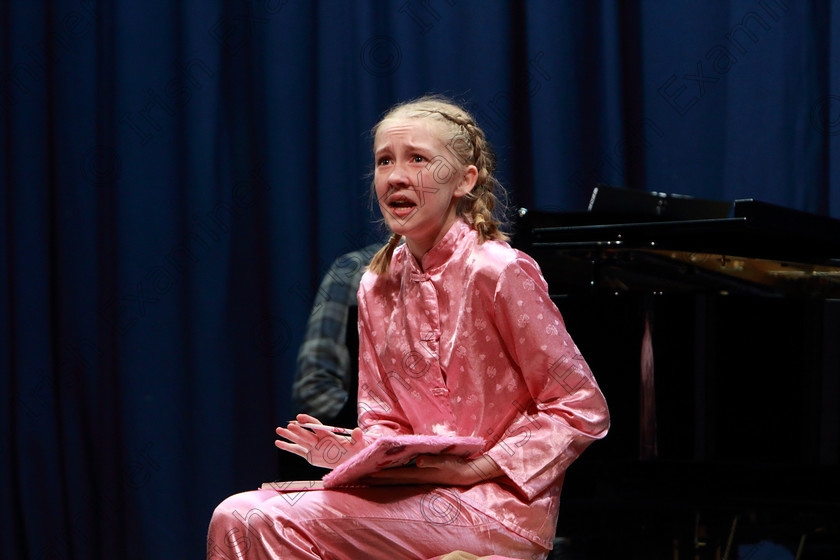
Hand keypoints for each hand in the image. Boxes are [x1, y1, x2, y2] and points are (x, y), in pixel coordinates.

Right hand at [275, 414, 365, 468]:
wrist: (350, 459)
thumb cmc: (355, 450)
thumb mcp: (358, 445)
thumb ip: (357, 438)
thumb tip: (359, 431)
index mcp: (328, 435)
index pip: (316, 426)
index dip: (308, 421)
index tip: (299, 417)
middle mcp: (318, 440)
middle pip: (306, 433)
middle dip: (296, 430)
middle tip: (287, 425)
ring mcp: (313, 447)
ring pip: (299, 440)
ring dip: (289, 436)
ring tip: (278, 430)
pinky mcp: (310, 456)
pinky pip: (297, 451)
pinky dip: (287, 447)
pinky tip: (278, 442)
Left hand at [362, 454, 502, 485]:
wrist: (469, 474)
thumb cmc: (457, 466)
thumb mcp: (446, 462)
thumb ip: (432, 461)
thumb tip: (418, 461)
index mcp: (420, 473)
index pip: (396, 475)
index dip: (381, 475)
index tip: (367, 474)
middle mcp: (417, 477)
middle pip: (393, 479)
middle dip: (377, 479)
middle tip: (360, 477)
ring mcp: (419, 478)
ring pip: (397, 480)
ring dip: (383, 480)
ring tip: (369, 478)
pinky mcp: (423, 476)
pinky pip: (404, 477)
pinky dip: (393, 477)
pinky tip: (387, 476)